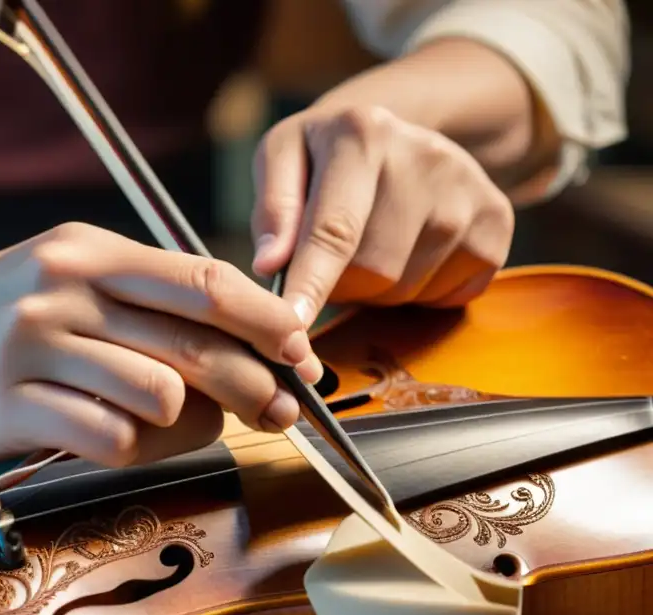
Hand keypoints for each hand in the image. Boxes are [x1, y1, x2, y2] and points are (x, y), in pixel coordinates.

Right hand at [0, 223, 322, 467]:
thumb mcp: (62, 278)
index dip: (264, 321)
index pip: (202, 280)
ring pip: (158, 395)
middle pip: (194, 340)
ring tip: (166, 425)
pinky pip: (108, 437)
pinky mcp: (10, 402)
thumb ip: (141, 301)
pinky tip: (113, 439)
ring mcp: (34, 344)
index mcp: (89, 250)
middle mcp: (64, 286)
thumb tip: (239, 342)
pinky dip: (129, 447)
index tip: (301, 354)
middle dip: (253, 383)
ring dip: (182, 422)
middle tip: (279, 411)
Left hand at [250, 105, 514, 326]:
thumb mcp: (282, 158)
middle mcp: (425, 155)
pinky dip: (418, 292)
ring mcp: (469, 188)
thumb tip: (270, 264)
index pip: (334, 230)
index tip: (293, 326)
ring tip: (372, 247)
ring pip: (407, 288)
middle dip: (342, 285)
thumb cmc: (325, 157)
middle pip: (373, 270)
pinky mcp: (497, 221)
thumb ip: (272, 210)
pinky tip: (408, 253)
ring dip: (377, 290)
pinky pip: (447, 294)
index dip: (311, 285)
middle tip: (331, 261)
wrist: (400, 134)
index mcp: (362, 134)